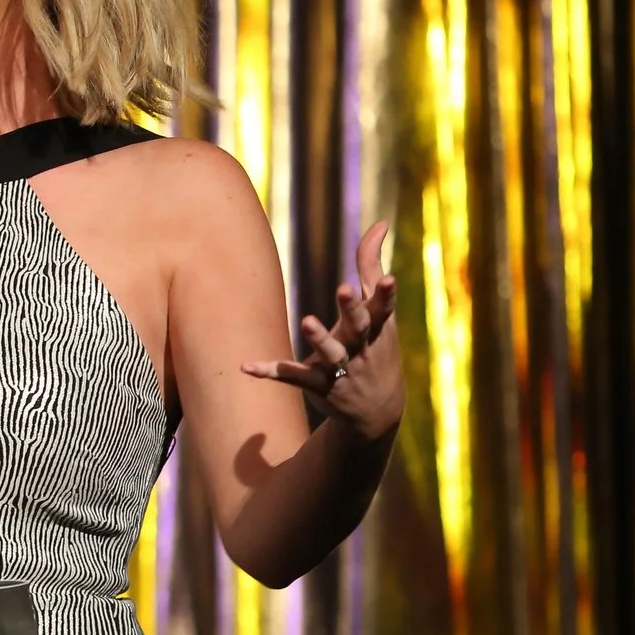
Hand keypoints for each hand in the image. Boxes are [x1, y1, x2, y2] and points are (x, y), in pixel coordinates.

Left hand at [241, 220, 402, 438]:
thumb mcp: (377, 310)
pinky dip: (271, 371)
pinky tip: (246, 367)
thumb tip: (379, 223)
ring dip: (319, 338)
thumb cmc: (375, 345)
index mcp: (378, 327)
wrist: (378, 411)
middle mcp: (362, 347)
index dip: (386, 294)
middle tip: (343, 289)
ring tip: (306, 321)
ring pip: (330, 353)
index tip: (388, 279)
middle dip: (351, 309)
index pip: (384, 307)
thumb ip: (371, 266)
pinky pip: (294, 377)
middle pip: (358, 326)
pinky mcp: (320, 385)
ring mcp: (342, 368)